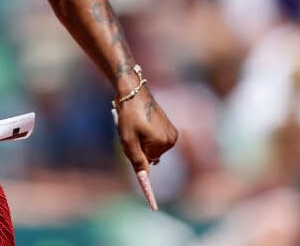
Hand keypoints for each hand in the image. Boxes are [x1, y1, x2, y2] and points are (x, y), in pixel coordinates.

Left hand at [115, 87, 177, 207]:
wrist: (134, 90)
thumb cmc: (128, 114)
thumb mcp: (127, 139)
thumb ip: (136, 159)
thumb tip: (145, 177)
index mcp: (160, 143)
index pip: (150, 168)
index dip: (148, 190)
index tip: (153, 208)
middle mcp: (171, 141)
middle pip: (149, 158)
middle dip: (138, 151)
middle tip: (128, 134)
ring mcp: (172, 135)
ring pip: (152, 150)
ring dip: (142, 144)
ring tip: (134, 127)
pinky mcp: (171, 130)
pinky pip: (156, 143)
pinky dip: (147, 138)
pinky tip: (142, 124)